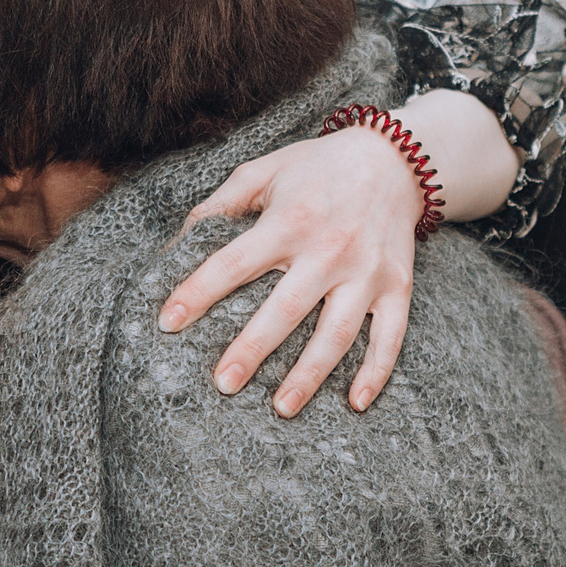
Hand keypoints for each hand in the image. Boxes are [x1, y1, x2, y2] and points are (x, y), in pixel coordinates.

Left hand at [159, 127, 419, 414]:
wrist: (394, 159)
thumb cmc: (316, 168)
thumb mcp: (264, 171)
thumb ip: (221, 203)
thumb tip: (177, 239)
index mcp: (290, 220)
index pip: (234, 262)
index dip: (198, 292)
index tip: (167, 322)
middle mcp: (330, 249)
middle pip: (285, 309)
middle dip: (253, 348)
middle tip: (223, 383)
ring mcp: (367, 272)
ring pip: (337, 333)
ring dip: (310, 374)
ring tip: (280, 407)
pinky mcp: (398, 286)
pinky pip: (391, 336)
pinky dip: (377, 372)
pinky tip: (356, 403)